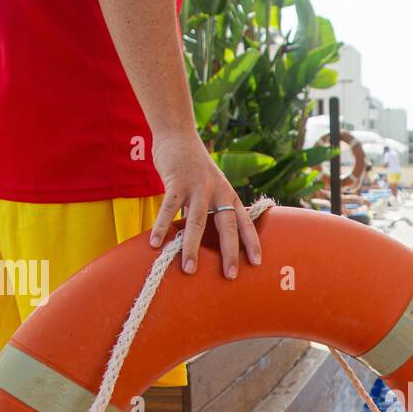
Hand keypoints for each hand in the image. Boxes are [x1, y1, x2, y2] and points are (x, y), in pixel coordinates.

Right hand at [148, 130, 260, 276]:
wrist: (178, 135)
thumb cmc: (195, 168)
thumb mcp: (211, 188)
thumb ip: (210, 211)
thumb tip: (208, 241)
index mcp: (229, 195)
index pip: (245, 222)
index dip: (252, 242)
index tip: (257, 263)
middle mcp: (218, 191)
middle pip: (226, 226)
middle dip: (229, 252)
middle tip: (230, 276)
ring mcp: (197, 186)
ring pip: (197, 221)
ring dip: (192, 247)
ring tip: (189, 269)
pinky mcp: (176, 181)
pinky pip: (168, 208)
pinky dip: (161, 227)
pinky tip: (156, 244)